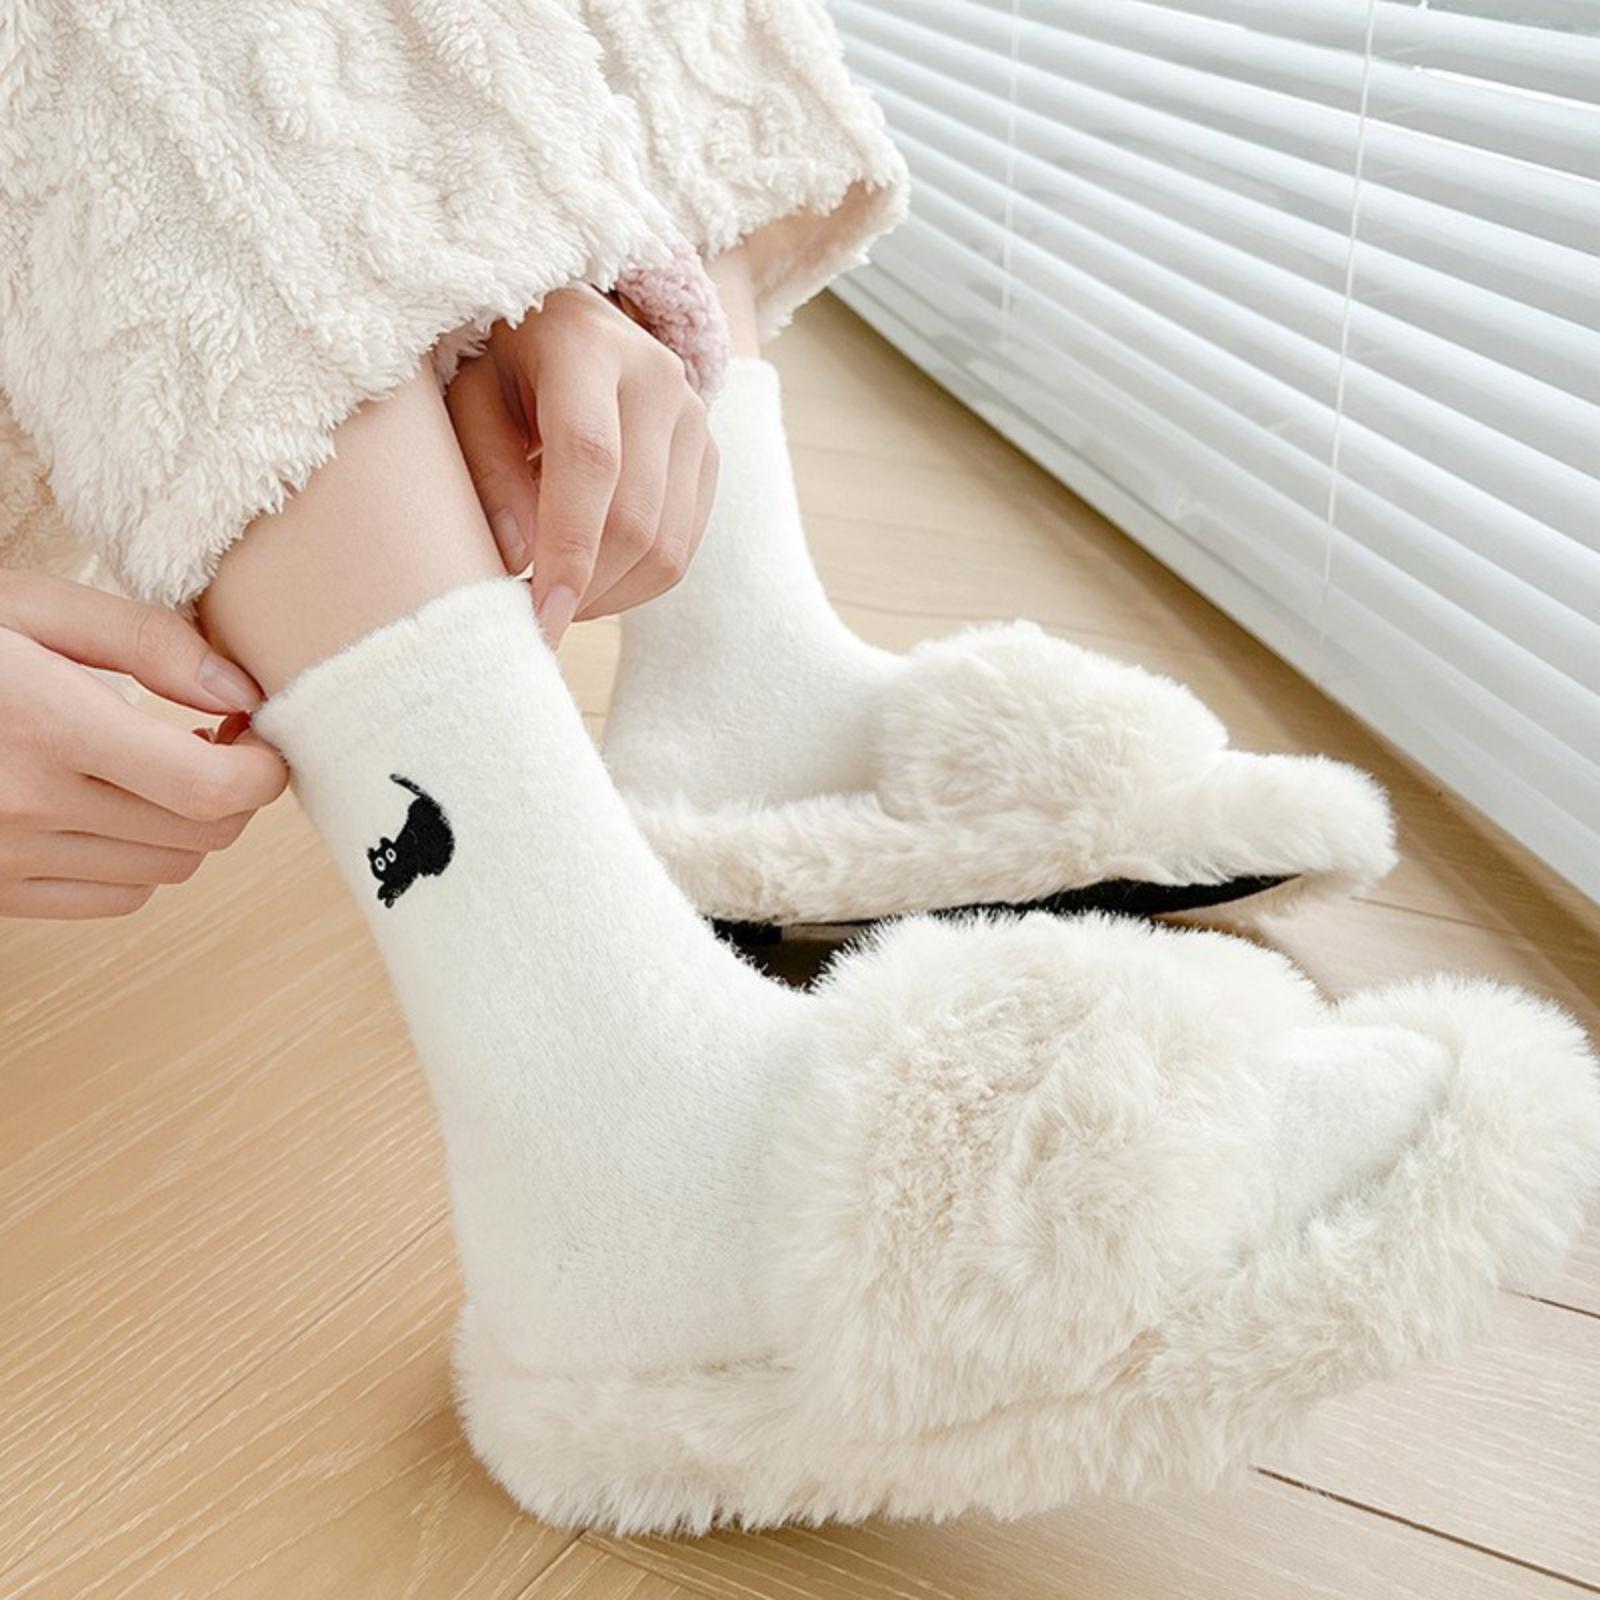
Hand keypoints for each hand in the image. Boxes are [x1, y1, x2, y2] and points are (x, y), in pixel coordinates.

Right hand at [0, 573, 288, 918]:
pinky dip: (138, 859)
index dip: (262, 769)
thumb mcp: (28, 606)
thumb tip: (241, 691)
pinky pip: (115, 898)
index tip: (260, 733)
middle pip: (204, 835)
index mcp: (45, 726)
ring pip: (168, 869)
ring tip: (155, 764)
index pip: (209, 789)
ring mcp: (6, 859)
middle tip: (213, 737)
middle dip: (234, 789)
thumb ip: (145, 641)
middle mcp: (26, 806)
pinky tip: (109, 805)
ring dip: (188, 823)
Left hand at [445, 286, 717, 643]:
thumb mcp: (469, 397)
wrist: (570, 322)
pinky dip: (635, 584)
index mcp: (587, 346)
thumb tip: (522, 559)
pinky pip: (683, 548)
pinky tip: (592, 578)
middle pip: (636, 518)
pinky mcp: (709, 456)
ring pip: (667, 548)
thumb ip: (488, 469)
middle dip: (585, 588)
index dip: (569, 547)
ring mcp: (695, 418)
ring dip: (610, 596)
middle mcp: (657, 377)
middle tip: (532, 617)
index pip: (591, 460)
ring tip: (559, 597)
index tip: (539, 618)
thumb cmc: (502, 364)